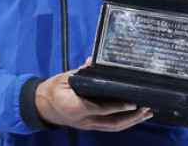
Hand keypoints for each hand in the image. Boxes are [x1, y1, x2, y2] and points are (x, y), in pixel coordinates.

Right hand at [35, 59, 152, 130]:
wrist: (41, 106)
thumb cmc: (52, 90)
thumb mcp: (64, 78)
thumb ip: (81, 72)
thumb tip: (94, 60)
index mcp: (75, 106)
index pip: (100, 109)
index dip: (117, 107)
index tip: (132, 103)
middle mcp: (84, 119)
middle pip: (111, 122)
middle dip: (131, 117)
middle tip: (146, 109)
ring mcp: (88, 125)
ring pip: (113, 127)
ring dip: (131, 122)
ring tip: (146, 114)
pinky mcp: (91, 126)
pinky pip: (110, 127)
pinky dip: (124, 123)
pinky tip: (134, 118)